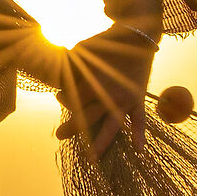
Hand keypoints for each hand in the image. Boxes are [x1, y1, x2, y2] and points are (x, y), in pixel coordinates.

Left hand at [54, 25, 155, 156]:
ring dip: (100, 144)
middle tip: (59, 135)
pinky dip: (140, 134)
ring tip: (91, 160)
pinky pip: (141, 120)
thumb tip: (55, 76)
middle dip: (72, 127)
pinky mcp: (138, 99)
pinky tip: (139, 150)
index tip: (61, 97)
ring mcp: (124, 100)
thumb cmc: (105, 43)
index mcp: (92, 82)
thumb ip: (70, 67)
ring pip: (111, 127)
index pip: (73, 100)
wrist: (136, 36)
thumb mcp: (82, 51)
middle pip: (86, 118)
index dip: (64, 99)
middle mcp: (107, 95)